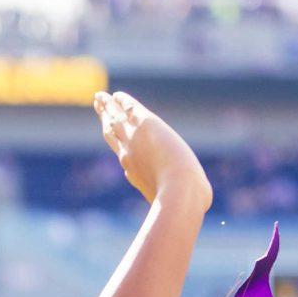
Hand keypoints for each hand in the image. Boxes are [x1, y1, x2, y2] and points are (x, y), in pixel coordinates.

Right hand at [93, 90, 209, 209]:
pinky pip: (128, 108)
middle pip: (111, 132)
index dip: (116, 141)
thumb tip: (198, 200)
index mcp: (134, 172)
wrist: (179, 192)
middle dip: (105, 119)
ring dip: (107, 106)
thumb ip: (177, 197)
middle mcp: (128, 153)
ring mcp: (134, 138)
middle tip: (99, 107)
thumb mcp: (173, 200)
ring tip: (100, 97)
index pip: (122, 152)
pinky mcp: (145, 123)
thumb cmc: (181, 202)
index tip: (109, 133)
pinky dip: (122, 101)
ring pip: (114, 118)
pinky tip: (117, 95)